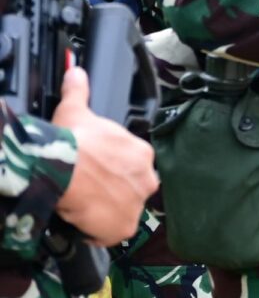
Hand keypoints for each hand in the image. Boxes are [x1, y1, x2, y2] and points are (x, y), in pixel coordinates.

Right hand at [52, 67, 157, 245]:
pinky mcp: (123, 226)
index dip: (112, 172)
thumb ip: (80, 91)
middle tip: (89, 191)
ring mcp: (137, 204)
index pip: (132, 167)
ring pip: (123, 212)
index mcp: (142, 154)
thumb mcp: (77, 110)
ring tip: (83, 206)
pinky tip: (84, 223)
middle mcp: (147, 179)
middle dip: (113, 192)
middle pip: (131, 190)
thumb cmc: (73, 140)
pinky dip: (98, 232)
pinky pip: (112, 234)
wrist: (63, 167)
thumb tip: (76, 73)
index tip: (95, 172)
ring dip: (106, 212)